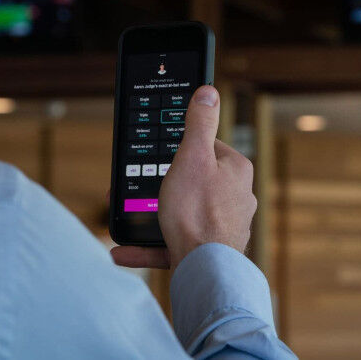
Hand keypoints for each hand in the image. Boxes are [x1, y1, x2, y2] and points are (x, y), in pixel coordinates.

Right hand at [111, 85, 256, 271]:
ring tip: (129, 216)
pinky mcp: (208, 250)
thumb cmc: (198, 211)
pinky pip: (174, 242)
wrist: (203, 268)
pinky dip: (150, 243)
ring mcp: (224, 226)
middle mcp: (236, 197)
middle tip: (142, 187)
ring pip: (183, 213)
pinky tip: (123, 249)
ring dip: (155, 215)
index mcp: (236, 170)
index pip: (208, 148)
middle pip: (195, 180)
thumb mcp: (192, 156)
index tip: (163, 156)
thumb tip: (209, 92)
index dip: (182, 150)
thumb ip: (199, 123)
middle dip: (166, 184)